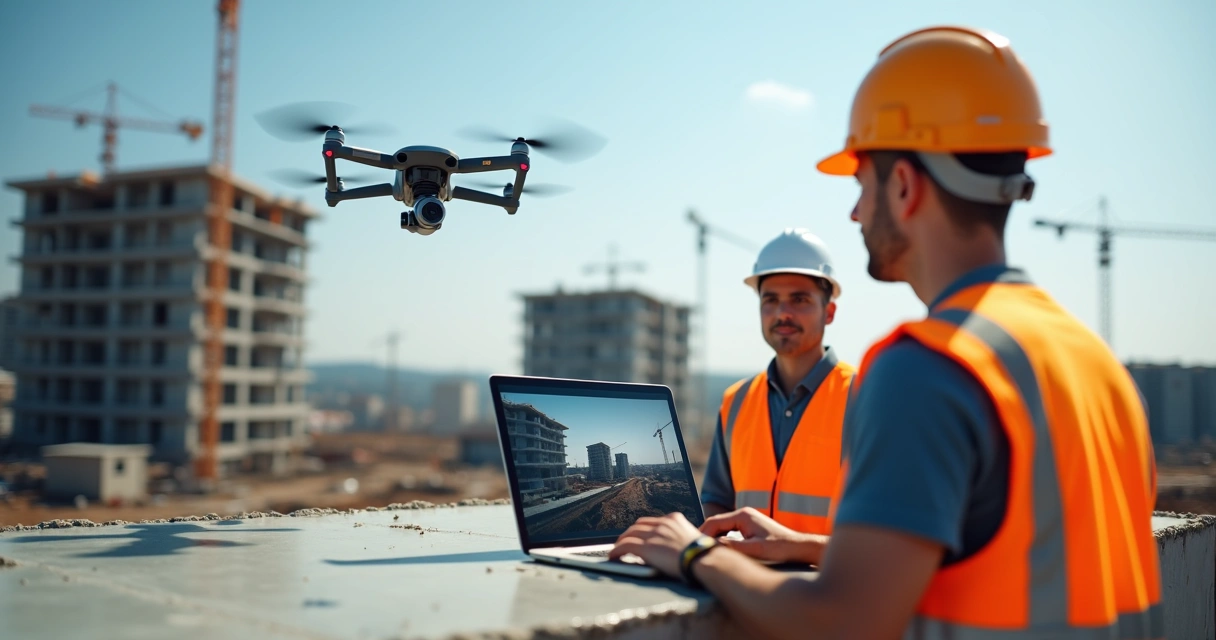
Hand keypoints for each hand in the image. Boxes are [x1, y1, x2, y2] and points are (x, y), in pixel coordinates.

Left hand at [609, 512, 703, 578]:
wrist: (704, 560)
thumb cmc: (704, 556)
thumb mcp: (693, 540)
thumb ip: (680, 539)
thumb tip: (674, 548)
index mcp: (674, 519)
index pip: (653, 521)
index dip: (644, 528)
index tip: (640, 534)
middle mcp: (662, 523)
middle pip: (639, 524)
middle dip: (631, 532)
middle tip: (626, 540)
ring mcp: (653, 534)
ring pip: (629, 533)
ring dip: (622, 541)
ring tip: (617, 549)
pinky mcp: (646, 546)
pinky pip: (625, 545)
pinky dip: (616, 550)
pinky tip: (613, 556)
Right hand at [700, 507, 825, 564]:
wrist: (798, 547)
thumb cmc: (779, 548)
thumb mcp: (754, 550)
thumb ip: (731, 546)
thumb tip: (710, 545)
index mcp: (742, 515)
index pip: (714, 522)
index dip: (701, 534)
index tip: (693, 547)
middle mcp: (743, 514)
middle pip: (716, 523)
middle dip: (705, 536)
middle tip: (695, 550)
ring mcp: (746, 519)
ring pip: (722, 527)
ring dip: (713, 538)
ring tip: (704, 551)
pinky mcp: (749, 527)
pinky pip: (729, 531)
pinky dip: (721, 539)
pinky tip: (719, 550)